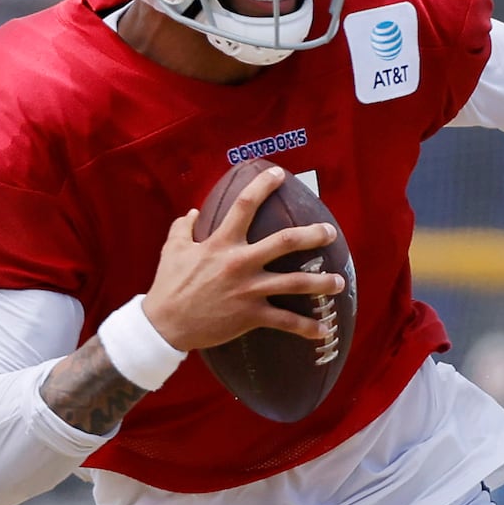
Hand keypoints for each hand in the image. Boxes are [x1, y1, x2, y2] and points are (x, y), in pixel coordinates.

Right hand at [142, 169, 347, 351]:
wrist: (165, 326)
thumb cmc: (168, 286)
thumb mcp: (172, 250)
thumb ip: (183, 227)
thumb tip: (192, 212)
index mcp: (221, 243)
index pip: (245, 205)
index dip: (263, 185)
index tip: (279, 174)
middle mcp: (241, 263)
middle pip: (286, 242)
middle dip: (313, 235)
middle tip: (330, 232)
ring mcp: (249, 290)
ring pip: (296, 283)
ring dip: (322, 282)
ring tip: (338, 282)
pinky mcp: (251, 316)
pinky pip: (286, 322)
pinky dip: (307, 327)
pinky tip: (323, 330)